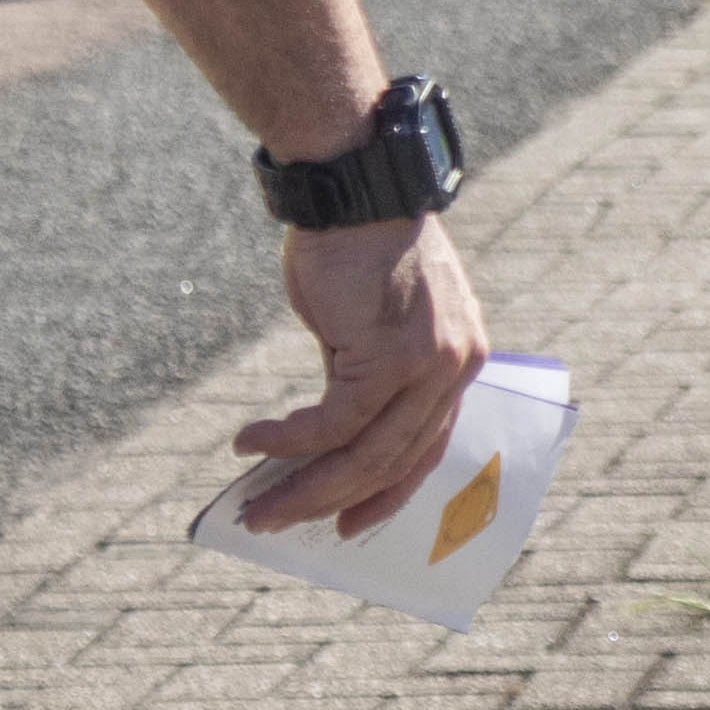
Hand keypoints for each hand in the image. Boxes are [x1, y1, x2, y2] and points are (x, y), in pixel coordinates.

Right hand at [226, 215, 490, 535]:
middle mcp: (455, 367)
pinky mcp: (388, 355)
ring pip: (363, 453)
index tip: (350, 523)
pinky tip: (249, 443)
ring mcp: (427, 364)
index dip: (386, 493)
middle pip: (394, 461)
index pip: (428, 447)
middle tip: (276, 522)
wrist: (354, 187)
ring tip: (255, 504)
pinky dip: (287, 441)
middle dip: (330, 501)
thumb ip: (367, 379)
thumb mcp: (374, 324)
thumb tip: (321, 448)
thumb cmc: (355, 250)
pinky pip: (332, 423)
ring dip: (302, 486)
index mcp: (460, 360)